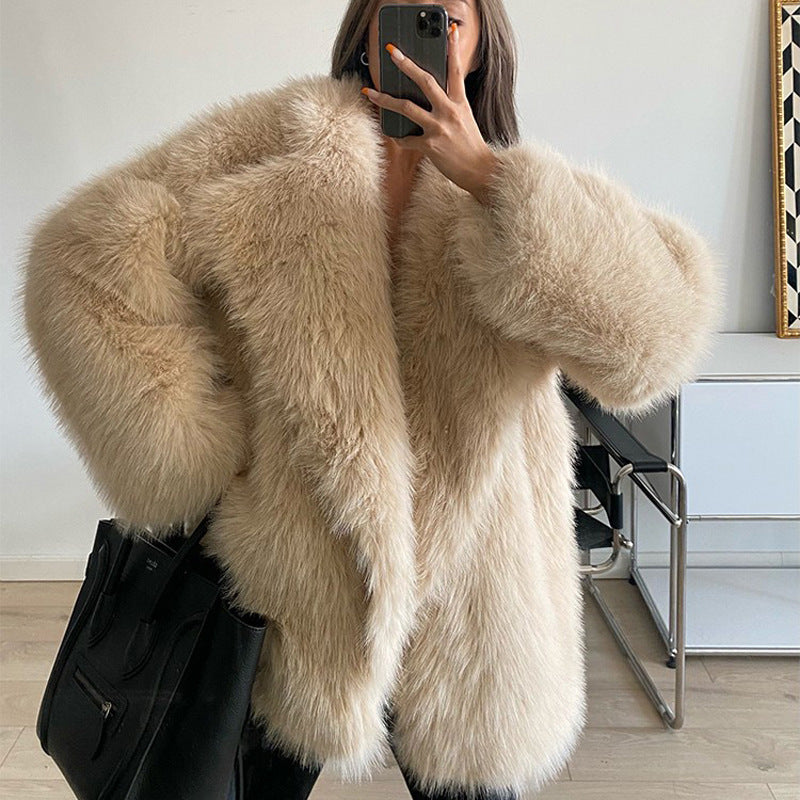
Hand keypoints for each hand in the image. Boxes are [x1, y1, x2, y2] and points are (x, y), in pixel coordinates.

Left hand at [361, 22, 499, 205]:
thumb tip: (433, 96)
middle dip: (406, 65)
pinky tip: (394, 136)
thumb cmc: (471, 146)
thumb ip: (451, 105)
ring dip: (385, 99)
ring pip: (406, 107)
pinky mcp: (430, 146)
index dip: (453, 49)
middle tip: (392, 53)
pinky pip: (406, 139)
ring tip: (370, 92)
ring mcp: (439, 128)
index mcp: (460, 103)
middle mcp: (449, 112)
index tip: (450, 31)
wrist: (479, 171)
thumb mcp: (465, 119)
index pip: (456, 70)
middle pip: (425, 81)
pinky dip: (398, 138)